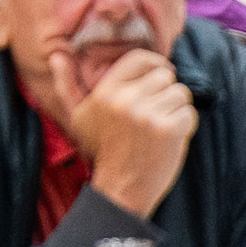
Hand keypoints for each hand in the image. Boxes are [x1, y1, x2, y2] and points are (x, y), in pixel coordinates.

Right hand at [66, 49, 198, 216]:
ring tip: (160, 128)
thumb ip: (66, 86)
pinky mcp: (168, 129)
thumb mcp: (77, 117)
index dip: (156, 65)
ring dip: (176, 110)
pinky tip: (169, 140)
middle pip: (165, 76)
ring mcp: (147, 114)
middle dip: (165, 93)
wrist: (120, 189)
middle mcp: (125, 99)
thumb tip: (56, 56)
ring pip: (181, 93)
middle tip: (154, 115)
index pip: (141, 59)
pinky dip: (186, 126)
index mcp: (105, 91)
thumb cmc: (102, 151)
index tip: (160, 79)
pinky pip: (189, 113)